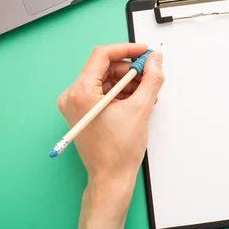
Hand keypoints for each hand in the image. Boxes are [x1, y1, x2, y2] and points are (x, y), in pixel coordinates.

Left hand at [57, 43, 163, 189]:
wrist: (110, 178)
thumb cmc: (118, 151)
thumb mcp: (141, 109)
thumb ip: (151, 79)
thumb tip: (155, 60)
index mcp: (81, 92)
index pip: (102, 55)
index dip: (127, 50)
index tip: (144, 52)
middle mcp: (73, 96)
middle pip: (105, 68)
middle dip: (130, 70)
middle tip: (151, 76)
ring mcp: (76, 105)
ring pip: (106, 80)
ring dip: (129, 83)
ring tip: (147, 94)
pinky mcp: (83, 113)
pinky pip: (104, 92)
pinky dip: (122, 93)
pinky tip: (137, 102)